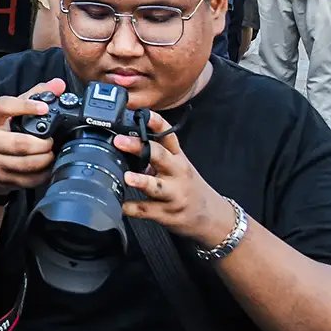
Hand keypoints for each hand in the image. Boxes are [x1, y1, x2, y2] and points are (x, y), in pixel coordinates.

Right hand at [0, 79, 66, 196]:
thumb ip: (34, 95)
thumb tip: (58, 84)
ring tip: (52, 152)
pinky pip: (29, 179)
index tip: (44, 107)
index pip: (2, 106)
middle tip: (52, 140)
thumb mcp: (12, 112)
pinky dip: (43, 174)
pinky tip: (47, 167)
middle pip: (19, 142)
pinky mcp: (2, 178)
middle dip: (42, 143)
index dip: (25, 106)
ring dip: (45, 158)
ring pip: (26, 163)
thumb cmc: (3, 133)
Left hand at [113, 121, 236, 247]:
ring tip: (127, 177)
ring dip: (141, 181)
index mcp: (178, 158)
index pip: (168, 136)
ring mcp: (173, 194)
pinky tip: (120, 205)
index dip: (156, 123)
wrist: (210, 216)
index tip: (142, 113)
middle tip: (120, 141)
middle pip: (160, 156)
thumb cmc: (187, 186)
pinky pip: (146, 210)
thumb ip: (156, 153)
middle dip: (140, 147)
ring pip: (156, 187)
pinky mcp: (166, 213)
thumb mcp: (177, 165)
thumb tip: (124, 138)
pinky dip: (131, 208)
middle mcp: (177, 173)